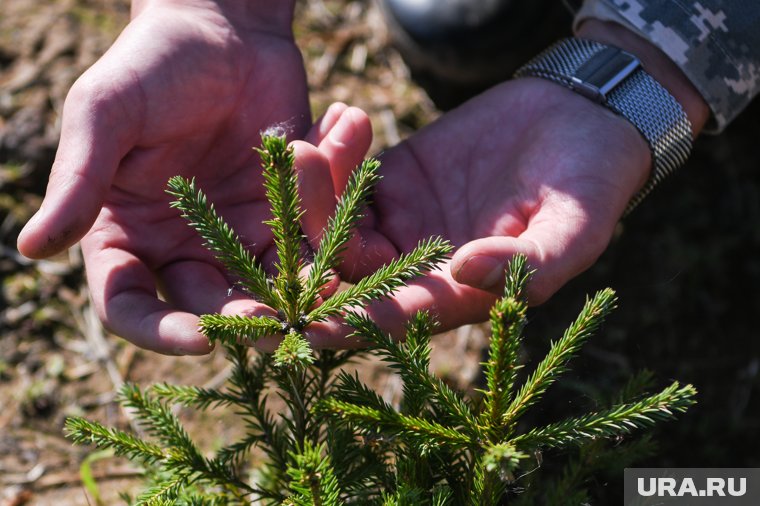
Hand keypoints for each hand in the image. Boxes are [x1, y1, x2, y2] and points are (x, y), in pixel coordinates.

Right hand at [17, 0, 309, 353]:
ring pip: (271, 284)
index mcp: (126, 236)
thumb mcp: (106, 114)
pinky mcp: (287, 213)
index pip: (130, 304)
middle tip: (283, 325)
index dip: (160, 332)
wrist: (222, 28)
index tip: (200, 340)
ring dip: (302, 293)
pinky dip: (332, 226)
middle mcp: (183, 247)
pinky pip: (313, 236)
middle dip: (246, 321)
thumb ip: (78, 180)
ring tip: (335, 299)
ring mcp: (239, 235)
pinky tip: (342, 201)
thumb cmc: (151, 63)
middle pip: (210, 307)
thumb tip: (31, 248)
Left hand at [300, 21, 708, 341]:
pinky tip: (330, 121)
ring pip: (337, 224)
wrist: (581, 121)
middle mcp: (419, 269)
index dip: (347, 324)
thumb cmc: (591, 183)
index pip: (393, 319)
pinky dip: (332, 155)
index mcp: (458, 298)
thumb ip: (530, 261)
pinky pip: (348, 177)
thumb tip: (468, 272)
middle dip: (305, 250)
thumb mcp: (576, 227)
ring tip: (297, 147)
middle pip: (347, 274)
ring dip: (311, 194)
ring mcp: (401, 223)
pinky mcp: (393, 180)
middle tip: (264, 225)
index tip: (299, 323)